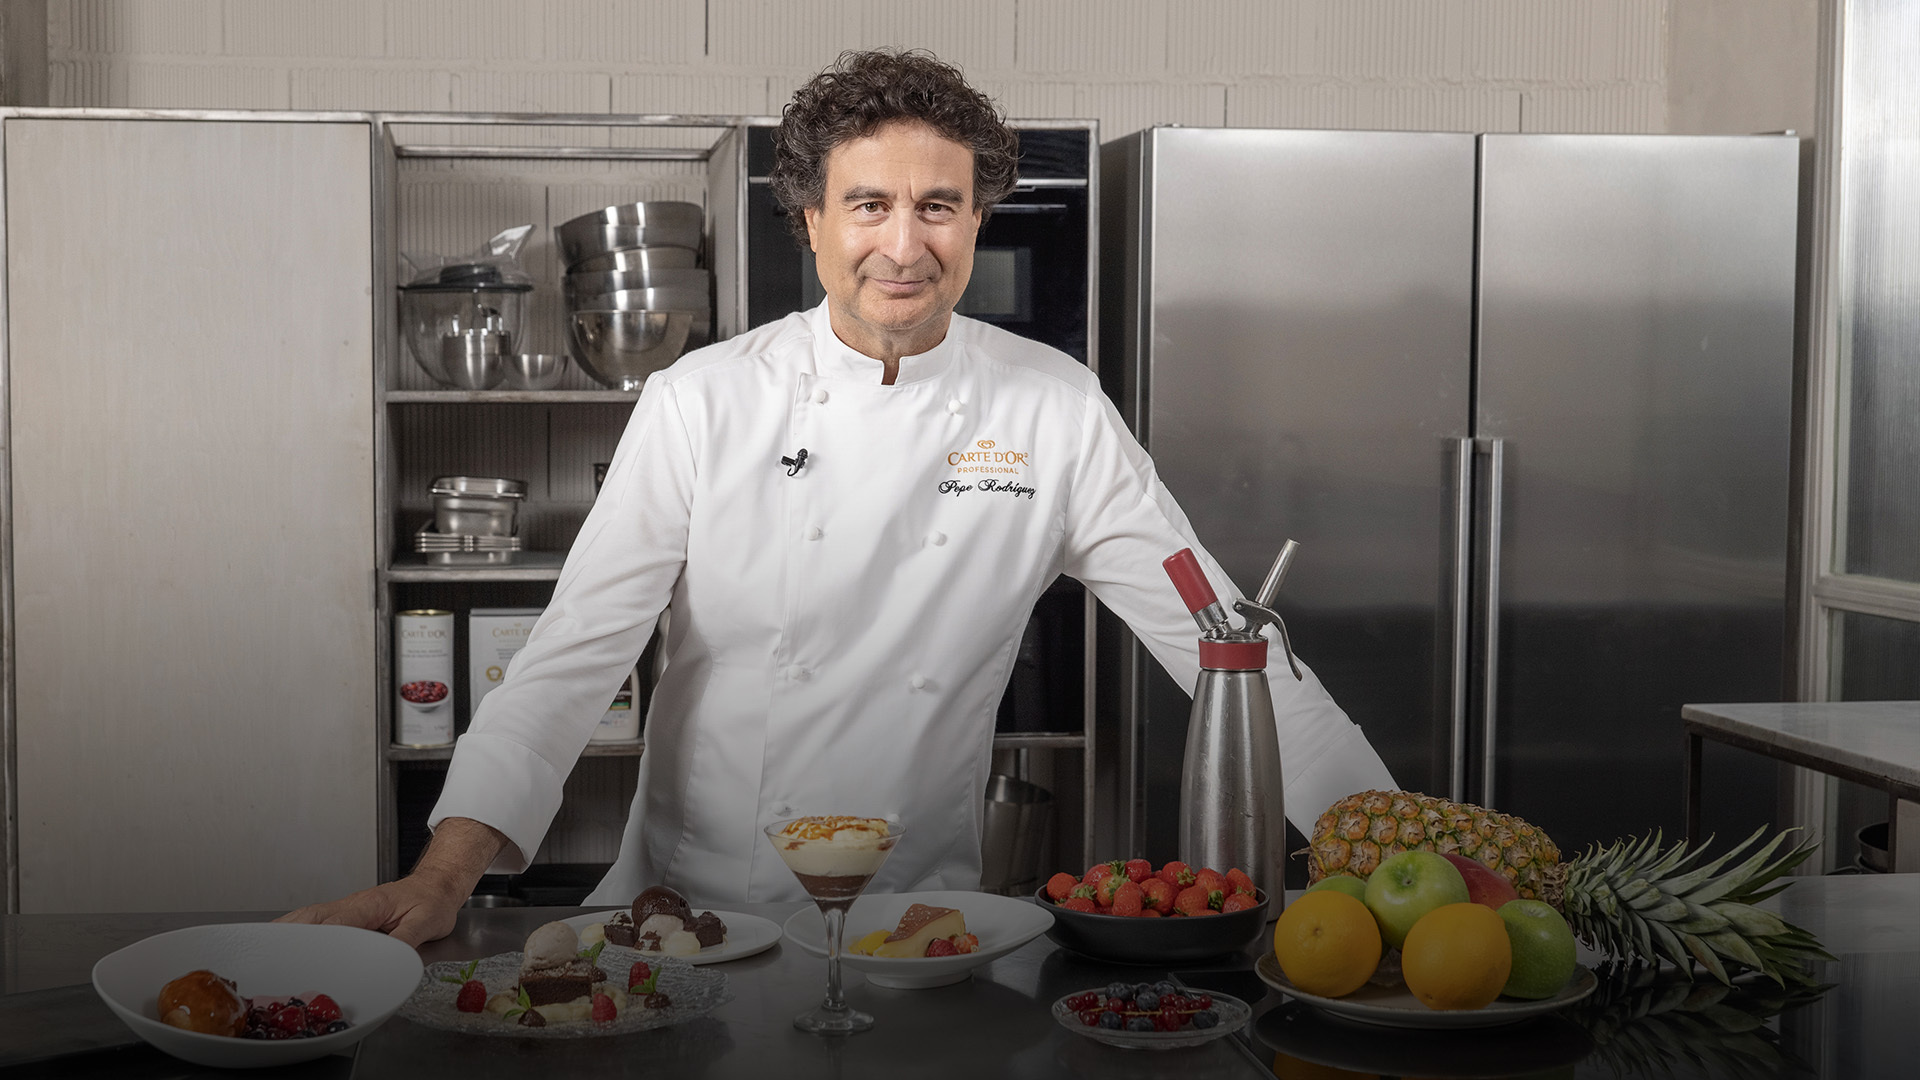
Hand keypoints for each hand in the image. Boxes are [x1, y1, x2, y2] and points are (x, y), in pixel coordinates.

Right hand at [276, 817, 506, 947]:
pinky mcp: (347, 914)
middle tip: (265, 952)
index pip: (336, 923)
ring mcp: (347, 908)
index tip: (300, 955)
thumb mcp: (428, 923)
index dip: (317, 940)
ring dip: (287, 930)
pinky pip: (316, 921)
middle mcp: (353, 904)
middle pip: (312, 917)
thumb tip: (384, 960)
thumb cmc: (433, 902)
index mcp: (371, 904)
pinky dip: (296, 929)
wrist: (438, 885)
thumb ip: (405, 941)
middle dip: (288, 933)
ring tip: (262, 948)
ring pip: (309, 917)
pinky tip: (282, 940)